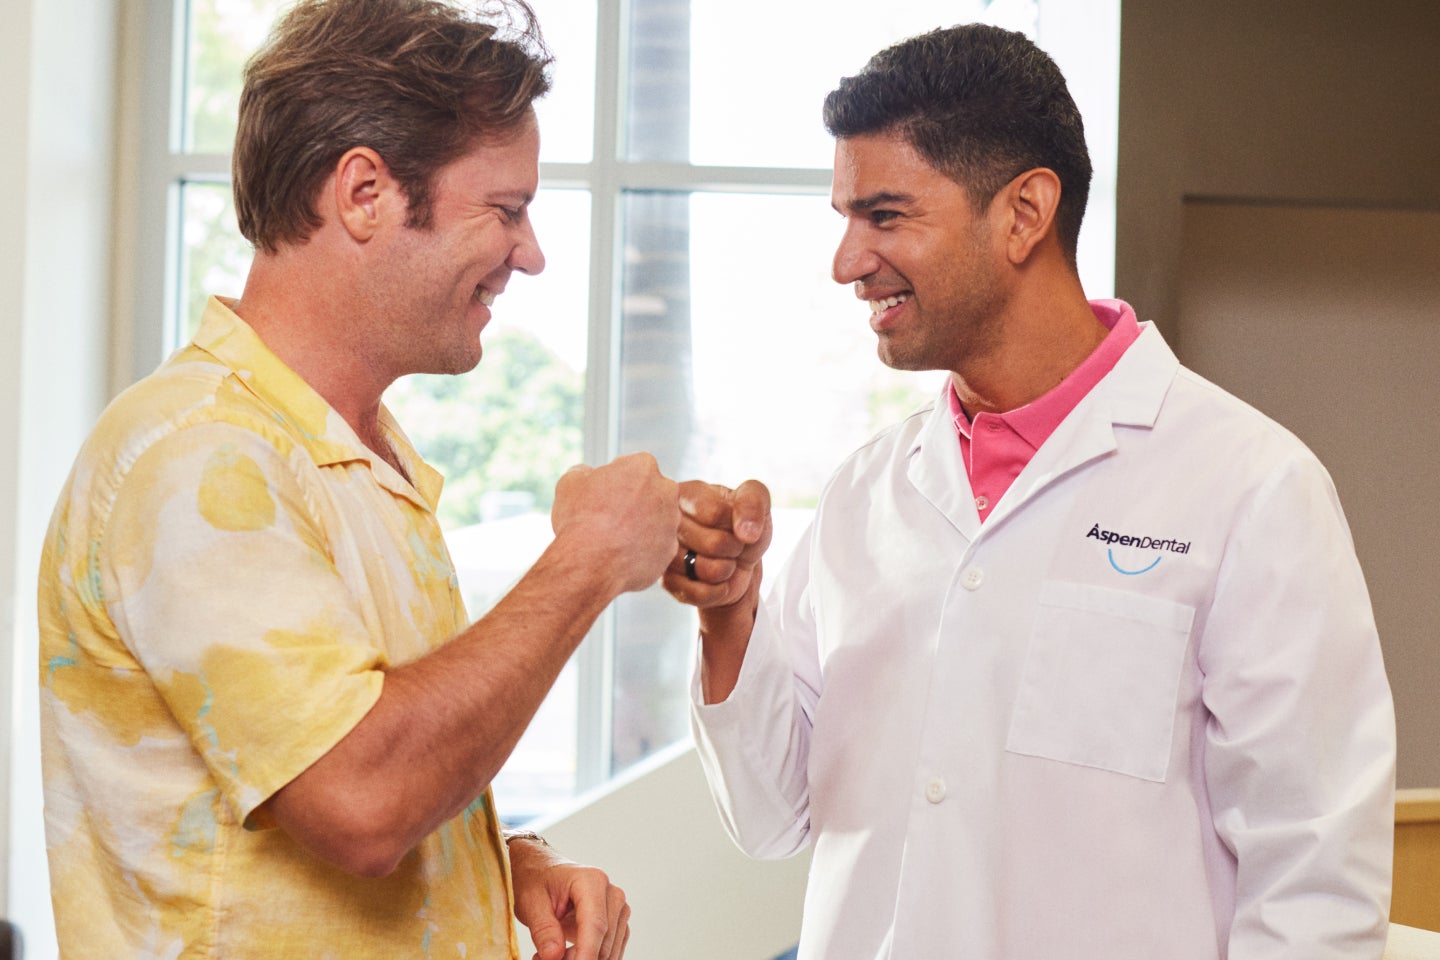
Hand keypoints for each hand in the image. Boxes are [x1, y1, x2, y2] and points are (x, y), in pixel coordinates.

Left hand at [510, 836, 629, 959]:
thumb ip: (543, 929)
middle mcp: (612, 893)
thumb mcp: (530, 903)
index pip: (595, 925)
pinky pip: (609, 951)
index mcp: (591, 881)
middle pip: (603, 942)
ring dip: (580, 959)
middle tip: (541, 959)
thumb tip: (554, 957)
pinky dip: (587, 957)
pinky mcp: (618, 922)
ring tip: (548, 954)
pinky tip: (563, 954)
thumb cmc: (536, 881)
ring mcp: (618, 908)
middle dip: (575, 959)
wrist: (544, 870)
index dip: (586, 954)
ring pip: (607, 951)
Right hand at [551, 453, 679, 594]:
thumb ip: (583, 472)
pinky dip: (642, 549)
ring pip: (655, 520)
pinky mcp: (670, 550)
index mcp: (644, 467)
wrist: (589, 563)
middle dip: (633, 501)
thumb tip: (586, 474)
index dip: (614, 480)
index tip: (603, 494)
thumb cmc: (580, 521)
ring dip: (640, 525)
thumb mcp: (570, 483)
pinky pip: (656, 546)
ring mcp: (671, 522)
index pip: (632, 467)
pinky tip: (622, 554)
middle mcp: (665, 491)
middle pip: (649, 492)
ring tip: (613, 537)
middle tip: (609, 516)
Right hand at [663, 479, 771, 609]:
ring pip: (705, 570)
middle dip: (734, 548)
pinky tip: (717, 580)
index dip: (736, 524)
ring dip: (726, 569)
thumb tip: (746, 532)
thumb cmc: (742, 525)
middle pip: (713, 544)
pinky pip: (699, 593)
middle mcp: (667, 522)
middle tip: (731, 544)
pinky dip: (718, 590)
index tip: (735, 523)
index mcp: (685, 494)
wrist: (739, 560)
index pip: (716, 514)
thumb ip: (753, 503)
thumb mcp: (756, 501)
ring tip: (722, 559)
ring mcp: (664, 554)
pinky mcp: (667, 582)